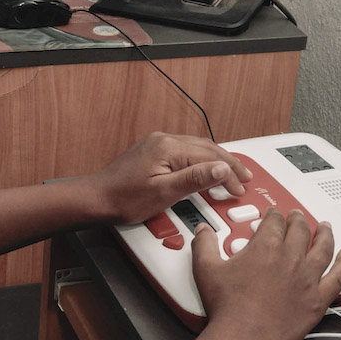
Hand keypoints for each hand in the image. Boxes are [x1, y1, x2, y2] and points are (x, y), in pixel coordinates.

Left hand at [85, 132, 252, 225]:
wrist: (97, 199)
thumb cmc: (124, 199)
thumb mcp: (165, 192)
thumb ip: (195, 179)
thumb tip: (222, 168)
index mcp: (168, 148)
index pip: (210, 156)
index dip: (229, 172)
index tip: (240, 186)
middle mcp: (163, 140)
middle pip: (206, 148)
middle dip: (228, 163)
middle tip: (244, 177)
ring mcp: (157, 144)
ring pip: (197, 148)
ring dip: (216, 161)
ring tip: (231, 173)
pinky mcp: (152, 152)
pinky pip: (185, 152)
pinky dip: (201, 161)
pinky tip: (206, 169)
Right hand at [192, 209, 340, 339]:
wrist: (244, 338)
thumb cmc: (227, 307)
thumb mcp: (206, 270)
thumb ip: (205, 245)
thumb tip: (203, 231)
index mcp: (265, 247)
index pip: (274, 221)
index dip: (273, 215)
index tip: (273, 214)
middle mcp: (290, 258)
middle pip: (300, 230)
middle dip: (297, 219)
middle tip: (296, 216)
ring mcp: (307, 278)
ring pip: (323, 248)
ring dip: (325, 234)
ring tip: (325, 227)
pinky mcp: (318, 299)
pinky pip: (338, 276)